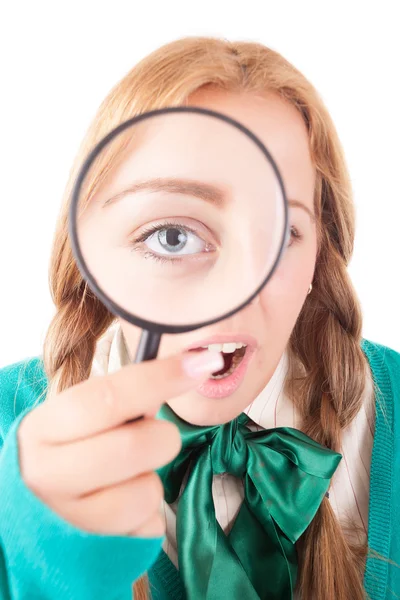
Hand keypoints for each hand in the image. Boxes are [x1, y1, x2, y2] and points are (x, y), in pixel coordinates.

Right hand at [18, 350, 222, 536]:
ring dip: (152, 479)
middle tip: (158, 433)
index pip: (108, 397)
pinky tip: (123, 504)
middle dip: (162, 436)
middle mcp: (48, 474)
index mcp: (44, 428)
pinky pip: (149, 526)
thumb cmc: (68, 448)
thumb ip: (120, 399)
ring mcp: (70, 519)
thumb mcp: (76, 418)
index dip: (160, 378)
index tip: (201, 363)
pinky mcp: (96, 551)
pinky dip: (148, 512)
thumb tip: (186, 370)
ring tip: (129, 475)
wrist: (32, 506)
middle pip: (133, 447)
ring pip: (146, 493)